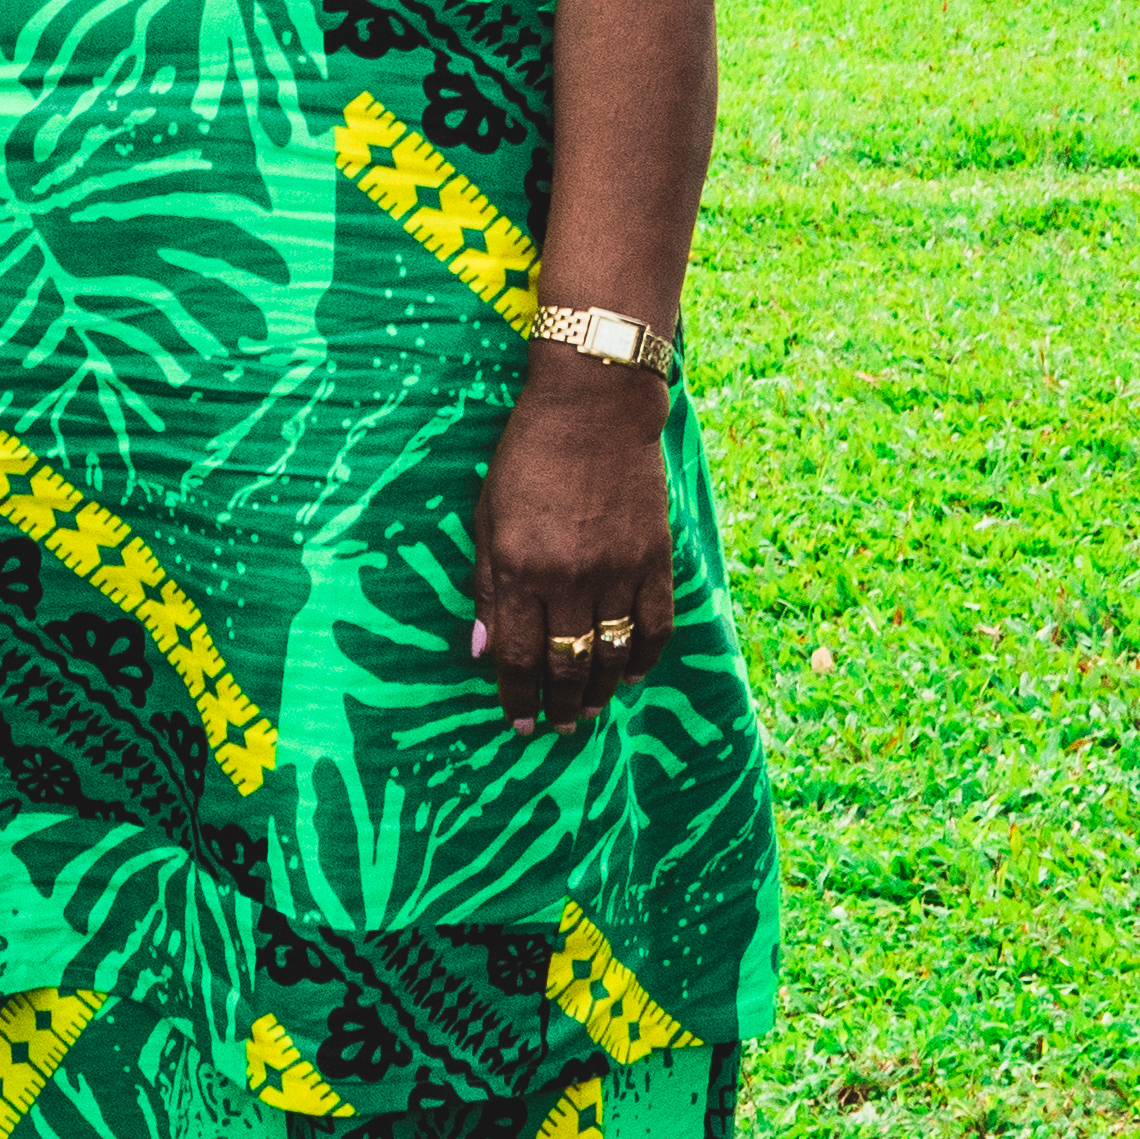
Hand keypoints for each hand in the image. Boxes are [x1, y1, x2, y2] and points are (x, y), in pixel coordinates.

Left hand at [468, 351, 675, 738]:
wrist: (593, 409)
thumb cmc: (526, 458)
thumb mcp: (487, 517)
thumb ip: (486, 586)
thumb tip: (482, 652)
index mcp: (519, 568)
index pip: (517, 656)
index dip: (516, 698)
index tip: (517, 724)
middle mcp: (569, 578)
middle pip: (567, 665)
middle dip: (559, 705)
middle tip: (558, 729)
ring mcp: (618, 571)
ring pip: (614, 656)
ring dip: (602, 691)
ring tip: (590, 710)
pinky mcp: (656, 561)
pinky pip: (657, 628)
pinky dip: (646, 659)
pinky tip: (633, 674)